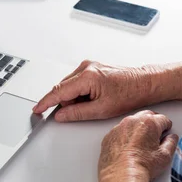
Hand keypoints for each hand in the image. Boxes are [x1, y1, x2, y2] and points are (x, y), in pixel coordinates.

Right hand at [32, 60, 158, 121]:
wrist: (144, 84)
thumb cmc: (129, 94)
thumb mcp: (101, 110)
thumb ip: (77, 113)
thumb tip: (61, 115)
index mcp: (87, 77)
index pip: (59, 92)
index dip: (46, 102)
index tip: (37, 109)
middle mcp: (85, 67)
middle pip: (63, 89)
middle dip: (67, 103)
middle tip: (83, 111)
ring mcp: (88, 66)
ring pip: (70, 86)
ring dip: (75, 98)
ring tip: (94, 103)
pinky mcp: (91, 68)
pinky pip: (76, 82)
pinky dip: (80, 93)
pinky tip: (93, 98)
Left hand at [98, 110, 178, 181]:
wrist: (121, 176)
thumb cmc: (142, 166)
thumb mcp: (165, 156)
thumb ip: (171, 143)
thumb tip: (171, 138)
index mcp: (149, 123)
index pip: (163, 119)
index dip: (166, 126)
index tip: (166, 130)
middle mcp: (132, 121)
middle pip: (146, 116)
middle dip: (153, 122)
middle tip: (156, 133)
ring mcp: (118, 128)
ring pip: (131, 122)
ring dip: (138, 128)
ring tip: (142, 141)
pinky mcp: (109, 136)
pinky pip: (119, 131)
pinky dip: (124, 136)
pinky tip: (128, 147)